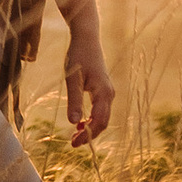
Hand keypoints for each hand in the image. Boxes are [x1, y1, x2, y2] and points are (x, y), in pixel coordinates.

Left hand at [62, 12, 114, 146]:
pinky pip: (100, 109)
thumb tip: (73, 122)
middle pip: (103, 122)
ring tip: (75, 135)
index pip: (99, 122)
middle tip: (73, 143)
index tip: (74, 143)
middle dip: (89, 134)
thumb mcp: (72, 78)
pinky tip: (79, 121)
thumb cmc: (78, 55)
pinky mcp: (103, 89)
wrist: (86, 37)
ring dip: (90, 127)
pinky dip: (92, 119)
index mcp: (104, 93)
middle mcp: (109, 94)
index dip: (88, 135)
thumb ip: (74, 100)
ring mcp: (108, 92)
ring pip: (102, 117)